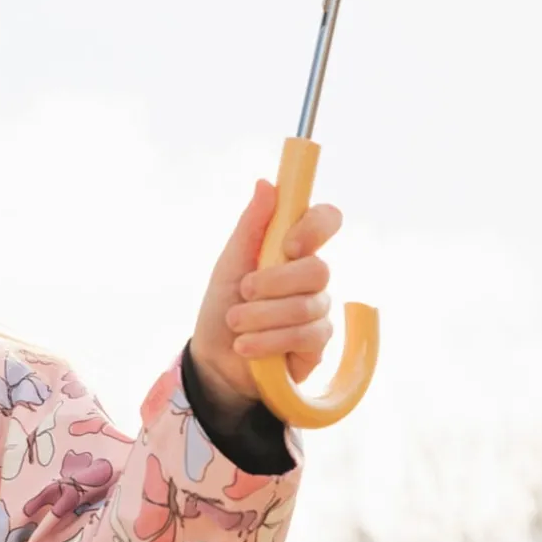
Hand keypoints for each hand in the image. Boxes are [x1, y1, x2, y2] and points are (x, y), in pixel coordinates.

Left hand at [189, 179, 341, 411]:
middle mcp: (312, 277)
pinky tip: (246, 346)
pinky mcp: (318, 344)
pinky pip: (306, 336)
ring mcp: (318, 310)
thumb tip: (266, 183)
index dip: (316, 227)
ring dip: (261, 316)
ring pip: (307, 306)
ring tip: (235, 324)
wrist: (214, 359)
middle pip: (319, 269)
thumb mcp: (230, 263)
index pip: (327, 220)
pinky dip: (269, 340)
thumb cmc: (223, 305)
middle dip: (273, 283)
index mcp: (293, 248)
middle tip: (243, 292)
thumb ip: (251, 226)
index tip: (288, 245)